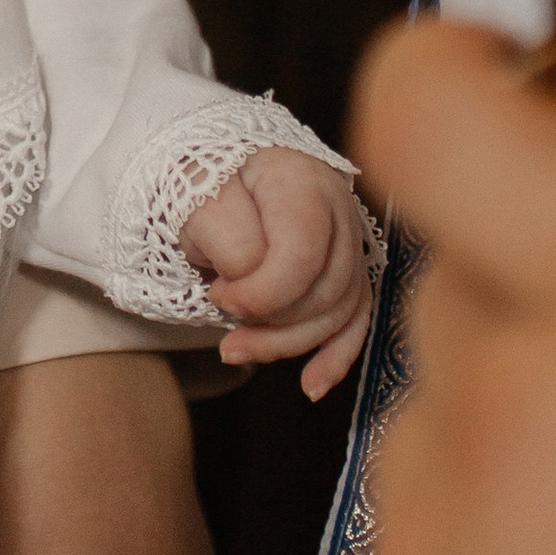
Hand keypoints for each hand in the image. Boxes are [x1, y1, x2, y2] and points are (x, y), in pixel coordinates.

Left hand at [183, 149, 372, 401]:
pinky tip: (311, 386)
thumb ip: (230, 240)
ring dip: (287, 342)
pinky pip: (355, 319)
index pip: (303, 255)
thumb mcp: (200, 200)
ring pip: (341, 310)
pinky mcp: (345, 270)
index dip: (261, 292)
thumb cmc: (203, 182)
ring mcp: (347, 240)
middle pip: (327, 289)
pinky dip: (335, 356)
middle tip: (221, 314)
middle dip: (271, 321)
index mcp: (302, 181)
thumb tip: (255, 287)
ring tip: (234, 349)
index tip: (218, 293)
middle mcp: (338, 208)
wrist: (209, 168)